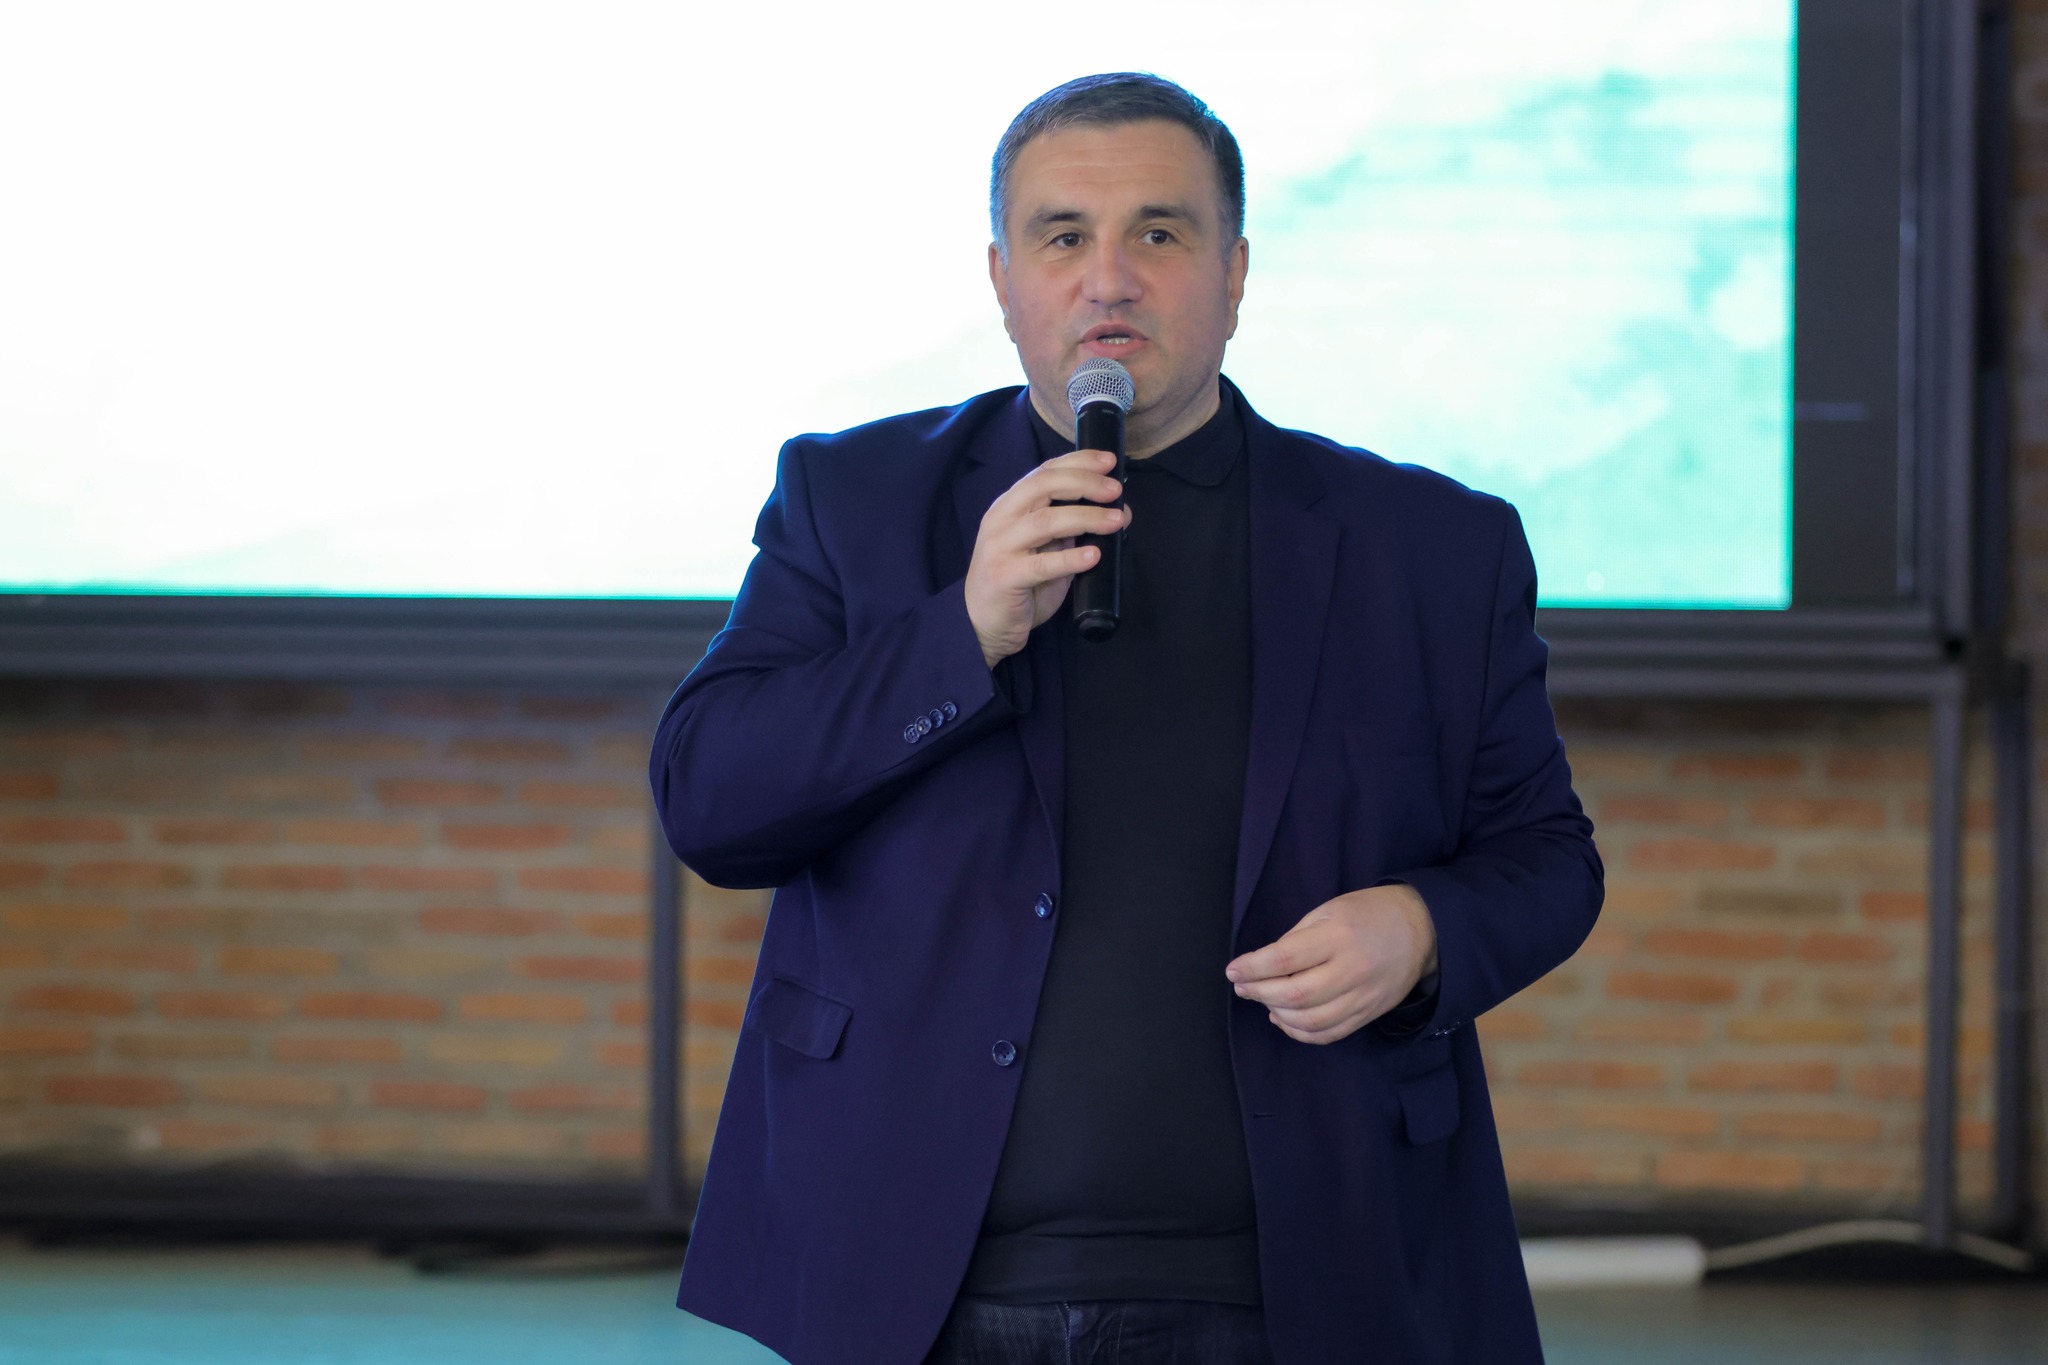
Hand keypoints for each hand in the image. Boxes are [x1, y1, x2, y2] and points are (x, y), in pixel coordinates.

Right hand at [964, 449, 1129, 666]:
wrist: (984, 623)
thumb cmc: (1021, 582)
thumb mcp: (1047, 548)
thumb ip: (1072, 528)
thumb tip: (1117, 511)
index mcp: (1011, 505)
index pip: (1044, 471)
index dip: (1078, 462)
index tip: (1109, 461)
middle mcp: (1002, 519)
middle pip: (1043, 486)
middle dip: (1084, 483)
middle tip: (1115, 490)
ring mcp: (1000, 547)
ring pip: (1045, 521)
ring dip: (1086, 517)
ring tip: (1116, 521)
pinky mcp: (1004, 577)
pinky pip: (1041, 565)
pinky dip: (1070, 558)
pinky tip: (1093, 556)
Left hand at [1225, 884, 1438, 1044]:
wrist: (1420, 929)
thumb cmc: (1367, 913)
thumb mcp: (1328, 910)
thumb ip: (1297, 938)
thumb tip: (1264, 967)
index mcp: (1337, 936)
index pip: (1285, 959)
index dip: (1253, 968)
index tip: (1234, 971)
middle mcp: (1352, 970)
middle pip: (1296, 994)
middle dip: (1260, 992)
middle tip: (1243, 986)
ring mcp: (1363, 997)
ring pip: (1311, 1020)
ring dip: (1277, 1014)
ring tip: (1263, 1000)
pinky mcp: (1368, 1014)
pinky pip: (1329, 1034)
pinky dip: (1300, 1032)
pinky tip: (1284, 1018)